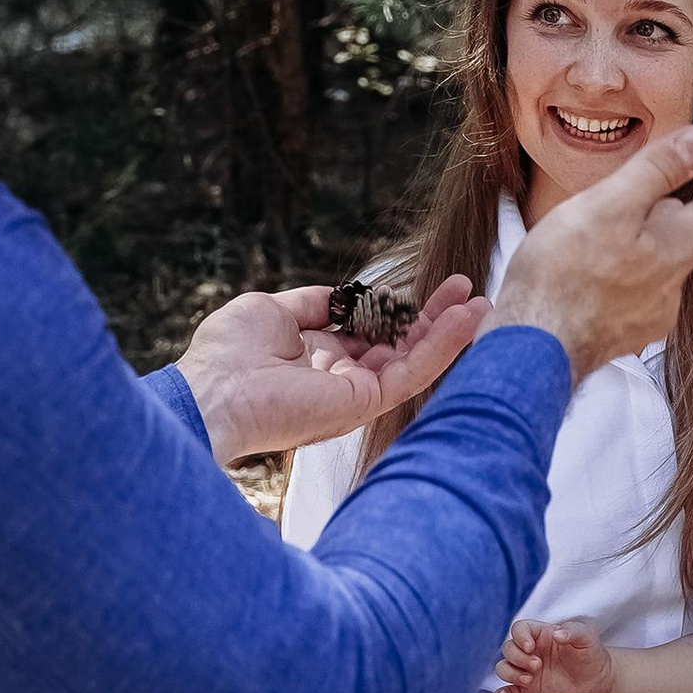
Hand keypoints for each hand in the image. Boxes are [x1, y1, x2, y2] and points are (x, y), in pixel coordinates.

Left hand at [171, 276, 486, 468]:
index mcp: (316, 361)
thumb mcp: (274, 310)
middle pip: (398, 348)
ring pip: (413, 361)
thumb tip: (342, 296)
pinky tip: (466, 320)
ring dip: (447, 332)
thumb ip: (314, 304)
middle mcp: (339, 381)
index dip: (396, 312)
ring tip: (479, 303)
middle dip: (432, 319)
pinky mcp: (364, 404)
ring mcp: (354, 395)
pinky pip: (412, 372)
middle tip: (463, 290)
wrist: (214, 390)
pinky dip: (442, 346)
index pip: (368, 336)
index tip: (419, 288)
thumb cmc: (227, 354)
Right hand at [491, 122, 692, 384]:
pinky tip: (596, 268)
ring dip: (648, 244)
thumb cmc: (563, 276)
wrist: (530, 350)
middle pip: (687, 243)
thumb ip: (658, 171)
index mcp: (675, 254)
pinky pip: (631, 295)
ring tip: (623, 224)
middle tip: (672, 188)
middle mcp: (669, 292)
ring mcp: (642, 320)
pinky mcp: (615, 336)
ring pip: (658, 270)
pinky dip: (624, 272)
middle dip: (681, 214)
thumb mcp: (610, 205)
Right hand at [494, 616, 615, 692]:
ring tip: (529, 680)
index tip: (530, 647)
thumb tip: (557, 634)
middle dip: (517, 658)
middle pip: (508, 649)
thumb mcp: (586, 637)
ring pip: (503, 669)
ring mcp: (525, 672)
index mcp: (540, 635)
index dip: (519, 636)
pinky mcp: (526, 692)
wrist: (596, 681)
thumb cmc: (589, 654)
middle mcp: (528, 652)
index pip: (519, 629)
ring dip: (510, 674)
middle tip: (537, 666)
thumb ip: (572, 631)